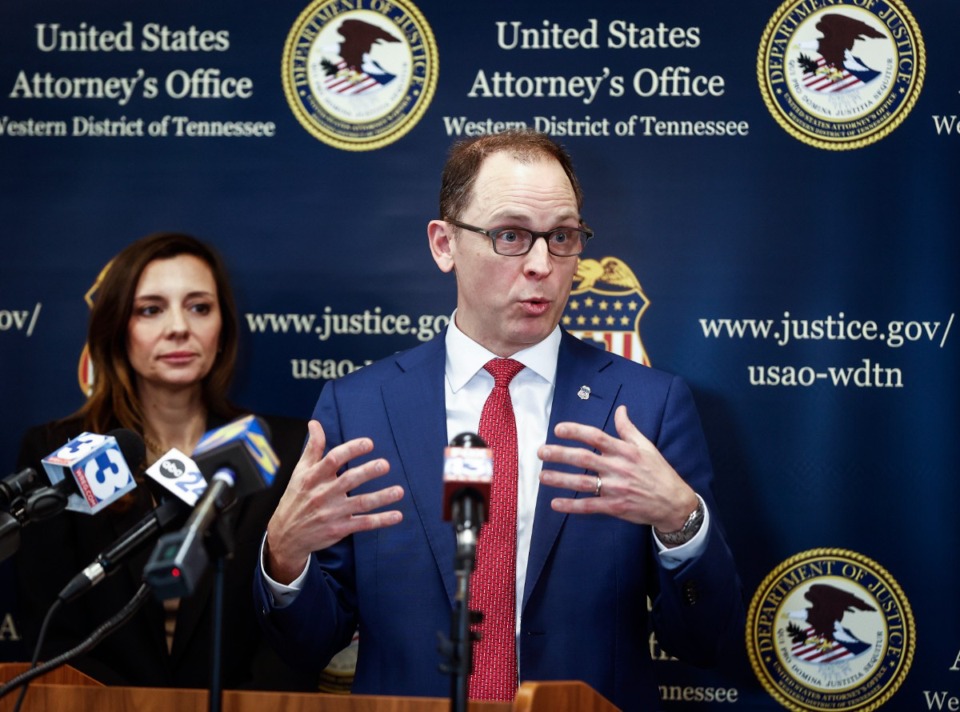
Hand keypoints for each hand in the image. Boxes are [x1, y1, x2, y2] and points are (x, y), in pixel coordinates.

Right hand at [265, 419, 403, 583]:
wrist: (286, 536)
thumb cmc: (296, 498)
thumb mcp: (300, 472)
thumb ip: (312, 448)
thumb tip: (315, 423)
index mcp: (314, 477)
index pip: (333, 459)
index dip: (351, 450)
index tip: (369, 443)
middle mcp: (323, 494)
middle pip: (349, 480)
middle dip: (368, 472)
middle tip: (385, 464)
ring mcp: (332, 513)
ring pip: (360, 503)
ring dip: (381, 497)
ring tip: (399, 491)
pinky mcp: (339, 529)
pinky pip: (363, 523)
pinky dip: (381, 520)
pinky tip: (397, 515)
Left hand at [538, 405, 697, 531]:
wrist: (674, 503)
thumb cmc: (659, 472)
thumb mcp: (647, 446)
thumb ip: (629, 429)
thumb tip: (621, 409)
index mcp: (625, 451)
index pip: (596, 437)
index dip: (576, 431)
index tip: (558, 429)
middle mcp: (618, 468)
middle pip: (584, 459)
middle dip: (560, 454)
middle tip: (541, 451)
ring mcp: (616, 489)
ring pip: (583, 483)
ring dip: (560, 479)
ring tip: (542, 476)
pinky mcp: (615, 507)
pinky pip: (589, 506)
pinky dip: (571, 506)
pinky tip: (555, 503)